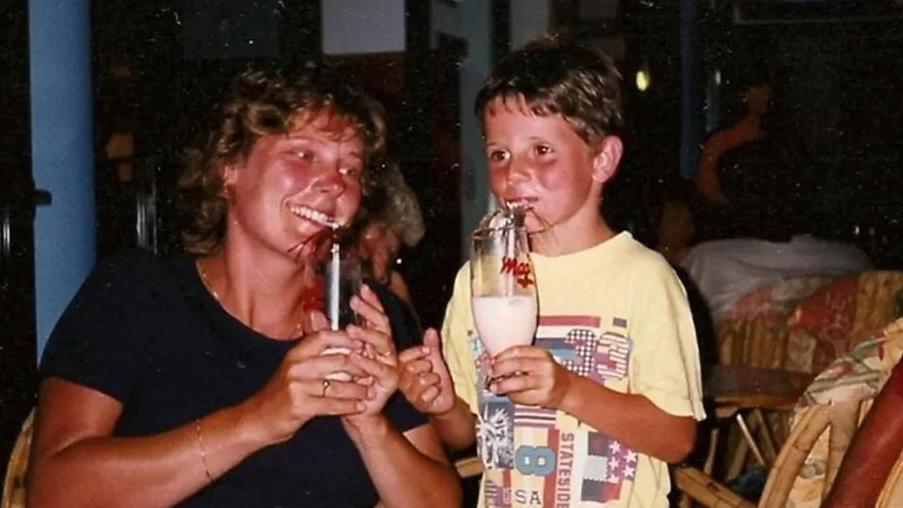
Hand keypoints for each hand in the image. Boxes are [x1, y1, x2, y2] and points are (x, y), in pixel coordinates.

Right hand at [242, 329, 368, 444]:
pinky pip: (332, 404)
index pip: (325, 337)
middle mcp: (296, 366)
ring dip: (358, 389)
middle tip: (375, 371)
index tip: (365, 344)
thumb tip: (344, 341)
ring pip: (338, 384)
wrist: (257, 419)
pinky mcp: (300, 405)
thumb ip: (315, 356)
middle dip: (360, 367)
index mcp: (296, 353)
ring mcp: (297, 386)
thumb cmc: (280, 393)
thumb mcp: (294, 368)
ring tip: (371, 391)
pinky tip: (360, 407)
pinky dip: (348, 406)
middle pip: (338, 360)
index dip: (347, 339)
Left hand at [341, 286, 399, 427]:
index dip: (371, 302)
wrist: (353, 412)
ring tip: (351, 329)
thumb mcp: (332, 355)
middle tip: (356, 301)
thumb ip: (327, 334)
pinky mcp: (390, 381)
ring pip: (384, 343)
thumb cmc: (343, 382)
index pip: (376, 316)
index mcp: (374, 340)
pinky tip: (355, 356)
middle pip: (383, 324)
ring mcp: (390, 364)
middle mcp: (385, 349)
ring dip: (368, 334)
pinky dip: (368, 362)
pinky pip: (381, 369)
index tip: (362, 289)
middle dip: (370, 312)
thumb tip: (314, 313)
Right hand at [398, 329, 454, 414]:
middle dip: (426, 366)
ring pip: (421, 381)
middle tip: (431, 370)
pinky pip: (427, 395)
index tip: (428, 351)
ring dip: (434, 379)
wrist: (445, 396)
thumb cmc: (436, 377)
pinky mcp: (419, 404)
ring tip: (434, 382)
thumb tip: (430, 330)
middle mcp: (403, 381)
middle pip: (411, 368)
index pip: (402, 357)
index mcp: (403, 368)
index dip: (416, 352)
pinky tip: (435, 392)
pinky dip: (436, 391)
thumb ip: (431, 344)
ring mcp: (410, 394)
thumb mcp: (435, 357)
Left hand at [488, 346, 574, 408]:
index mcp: (541, 353)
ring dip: (503, 385)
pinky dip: (512, 396)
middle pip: (517, 364)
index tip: (492, 361)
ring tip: (495, 387)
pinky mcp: (544, 396)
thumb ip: (519, 360)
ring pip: (519, 382)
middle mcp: (544, 366)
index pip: (517, 350)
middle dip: (500, 369)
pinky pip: (523, 396)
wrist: (567, 389)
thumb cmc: (547, 374)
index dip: (501, 356)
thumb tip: (494, 363)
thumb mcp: (537, 361)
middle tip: (491, 373)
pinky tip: (509, 394)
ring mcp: (545, 381)